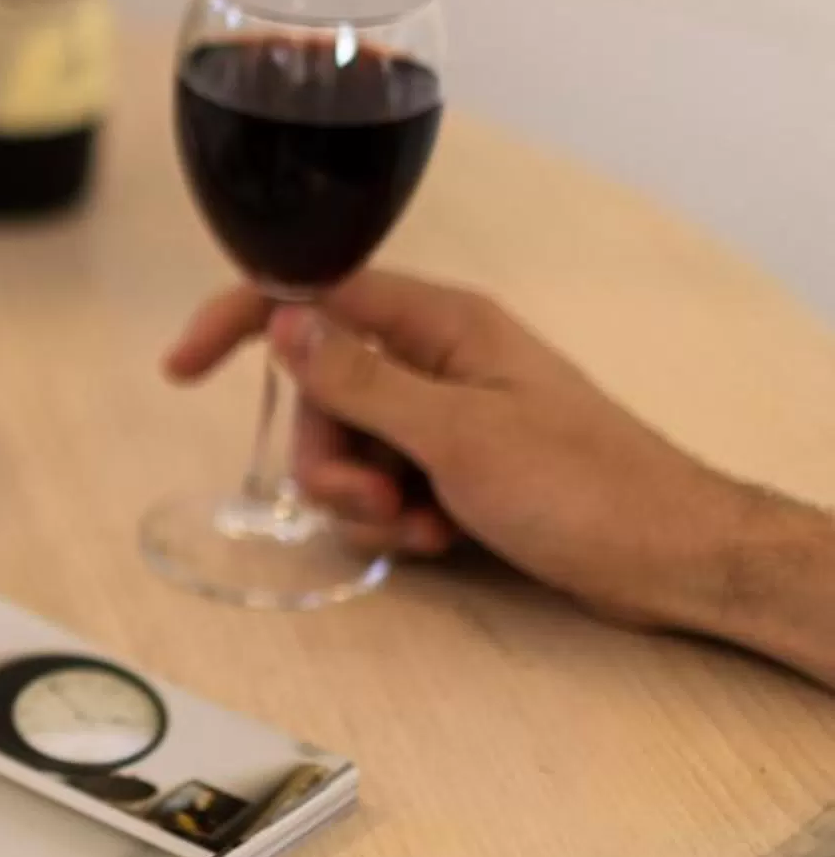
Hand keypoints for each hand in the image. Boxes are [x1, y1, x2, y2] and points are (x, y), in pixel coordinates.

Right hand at [163, 273, 823, 656]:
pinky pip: (384, 481)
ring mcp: (448, 415)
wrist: (676, 561)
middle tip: (369, 498)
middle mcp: (437, 359)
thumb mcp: (458, 435)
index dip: (240, 324)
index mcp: (440, 325)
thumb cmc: (584, 488)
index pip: (313, 295)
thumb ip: (361, 380)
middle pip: (320, 390)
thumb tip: (281, 323)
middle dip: (327, 453)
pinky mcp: (458, 466)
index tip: (181, 370)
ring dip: (362, 494)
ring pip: (347, 444)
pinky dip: (396, 514)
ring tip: (417, 524)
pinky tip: (439, 537)